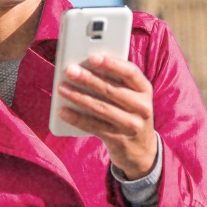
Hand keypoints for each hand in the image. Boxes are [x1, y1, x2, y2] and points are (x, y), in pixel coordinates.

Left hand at [57, 53, 157, 179]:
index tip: (93, 57)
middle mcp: (141, 107)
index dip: (112, 64)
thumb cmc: (129, 111)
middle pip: (111, 90)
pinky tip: (63, 111)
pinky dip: (76, 118)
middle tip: (70, 70)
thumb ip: (116, 81)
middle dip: (88, 78)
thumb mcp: (132, 95)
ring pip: (100, 108)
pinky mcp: (118, 139)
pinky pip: (93, 126)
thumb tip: (85, 66)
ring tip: (62, 88)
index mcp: (144, 89)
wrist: (141, 149)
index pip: (130, 72)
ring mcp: (131, 124)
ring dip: (78, 97)